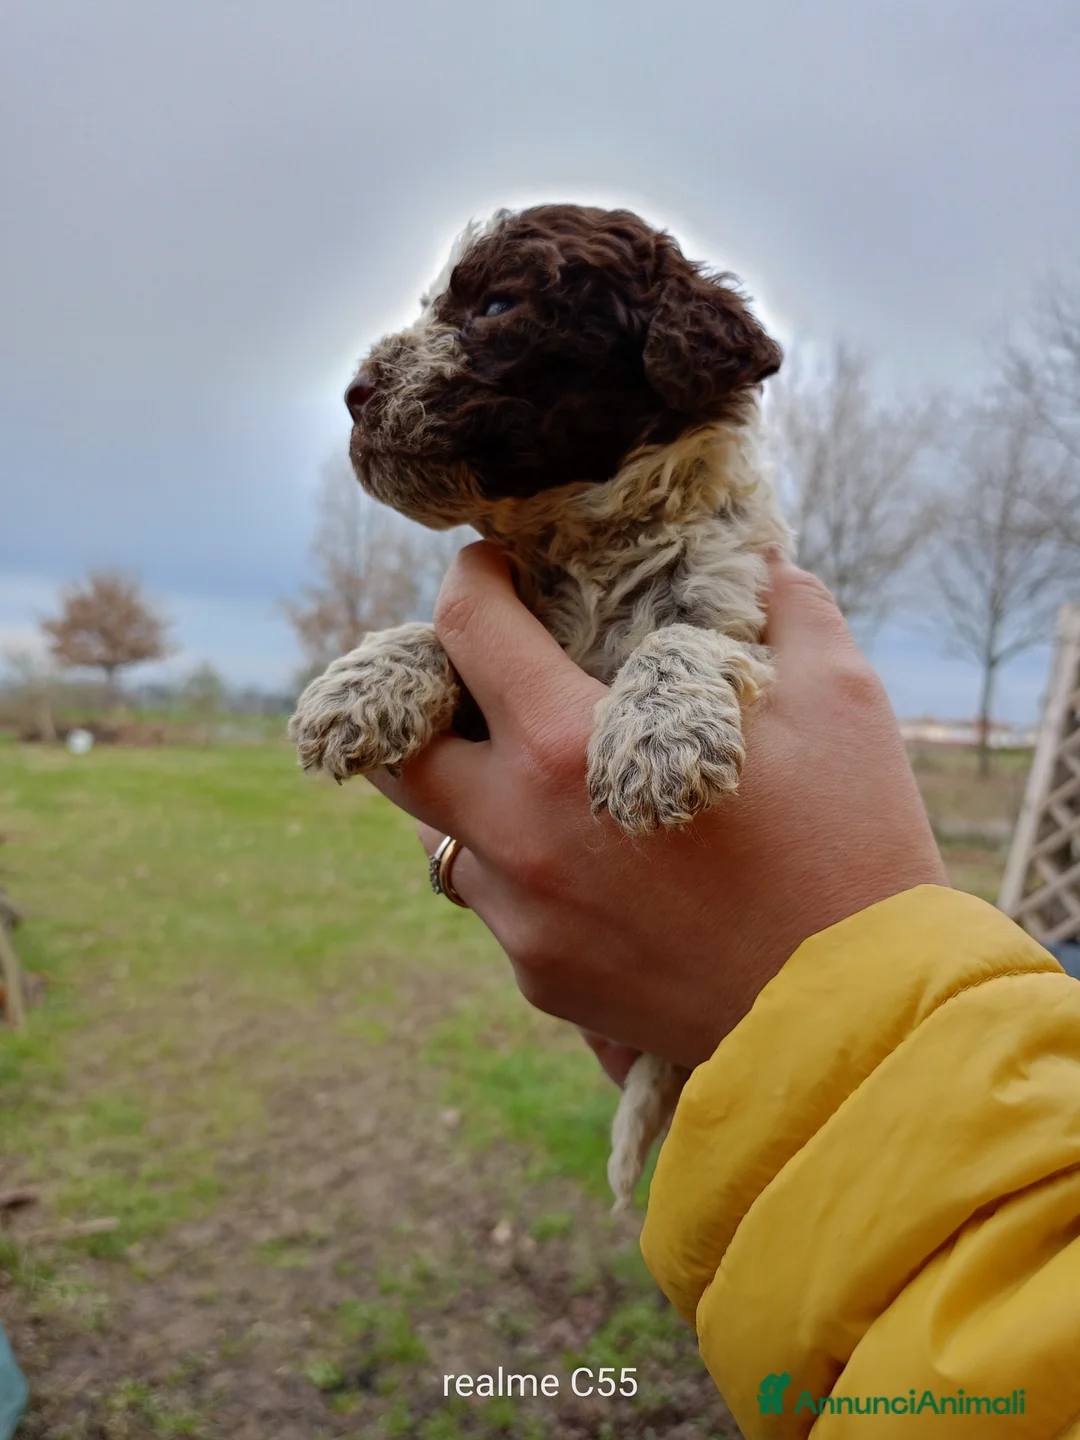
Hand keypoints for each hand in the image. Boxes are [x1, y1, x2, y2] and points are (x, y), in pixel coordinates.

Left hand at [369, 543, 946, 1069]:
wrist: (862, 1025)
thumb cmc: (852, 852)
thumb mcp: (838, 700)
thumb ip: (787, 608)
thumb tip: (764, 566)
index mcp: (567, 748)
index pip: (465, 631)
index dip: (472, 582)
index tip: (496, 571)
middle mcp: (517, 834)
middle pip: (398, 749)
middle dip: (418, 696)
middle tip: (475, 675)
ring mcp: (523, 920)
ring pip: (443, 835)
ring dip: (469, 788)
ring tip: (531, 766)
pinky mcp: (545, 981)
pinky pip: (498, 906)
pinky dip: (519, 866)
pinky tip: (583, 855)